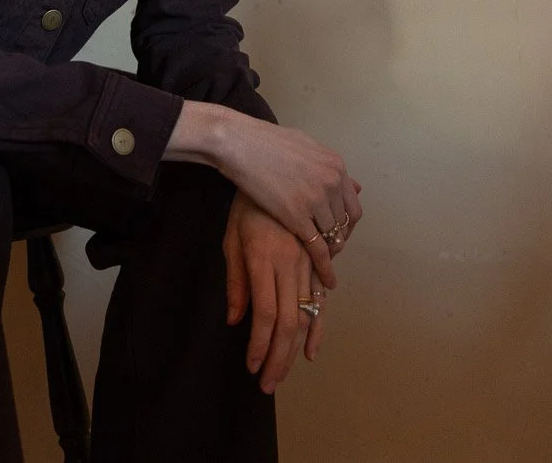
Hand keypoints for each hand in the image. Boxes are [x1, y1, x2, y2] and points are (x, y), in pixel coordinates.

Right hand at [166, 103, 361, 290]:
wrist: (239, 143)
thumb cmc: (266, 141)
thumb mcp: (304, 145)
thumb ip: (325, 165)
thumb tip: (348, 181)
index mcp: (335, 166)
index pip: (353, 207)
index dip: (346, 225)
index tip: (336, 234)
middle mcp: (332, 183)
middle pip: (344, 224)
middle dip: (337, 239)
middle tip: (327, 250)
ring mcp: (316, 200)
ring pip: (333, 237)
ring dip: (329, 252)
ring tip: (323, 264)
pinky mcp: (297, 216)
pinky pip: (318, 248)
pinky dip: (323, 266)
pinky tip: (323, 278)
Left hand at [224, 193, 327, 394]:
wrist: (271, 166)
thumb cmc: (245, 204)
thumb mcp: (231, 238)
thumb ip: (235, 281)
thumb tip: (235, 320)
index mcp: (264, 259)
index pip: (266, 314)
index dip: (261, 346)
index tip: (253, 368)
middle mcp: (290, 263)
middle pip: (288, 321)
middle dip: (278, 358)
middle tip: (268, 384)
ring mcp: (307, 260)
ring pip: (306, 314)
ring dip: (295, 348)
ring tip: (284, 373)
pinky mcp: (316, 257)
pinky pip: (319, 297)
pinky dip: (318, 325)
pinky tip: (311, 349)